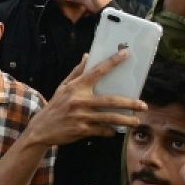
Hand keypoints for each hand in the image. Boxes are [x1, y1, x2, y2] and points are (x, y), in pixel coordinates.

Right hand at [26, 52, 145, 148]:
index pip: (97, 71)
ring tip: (136, 121)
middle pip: (110, 100)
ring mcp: (81, 116)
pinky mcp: (82, 130)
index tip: (126, 54)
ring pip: (110, 117)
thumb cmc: (55, 106)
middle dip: (129, 103)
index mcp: (76, 87)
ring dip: (126, 120)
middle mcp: (79, 101)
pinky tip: (114, 130)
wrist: (41, 129)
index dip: (112, 62)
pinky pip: (102, 130)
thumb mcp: (62, 87)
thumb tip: (88, 56)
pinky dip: (110, 131)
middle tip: (143, 105)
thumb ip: (76, 72)